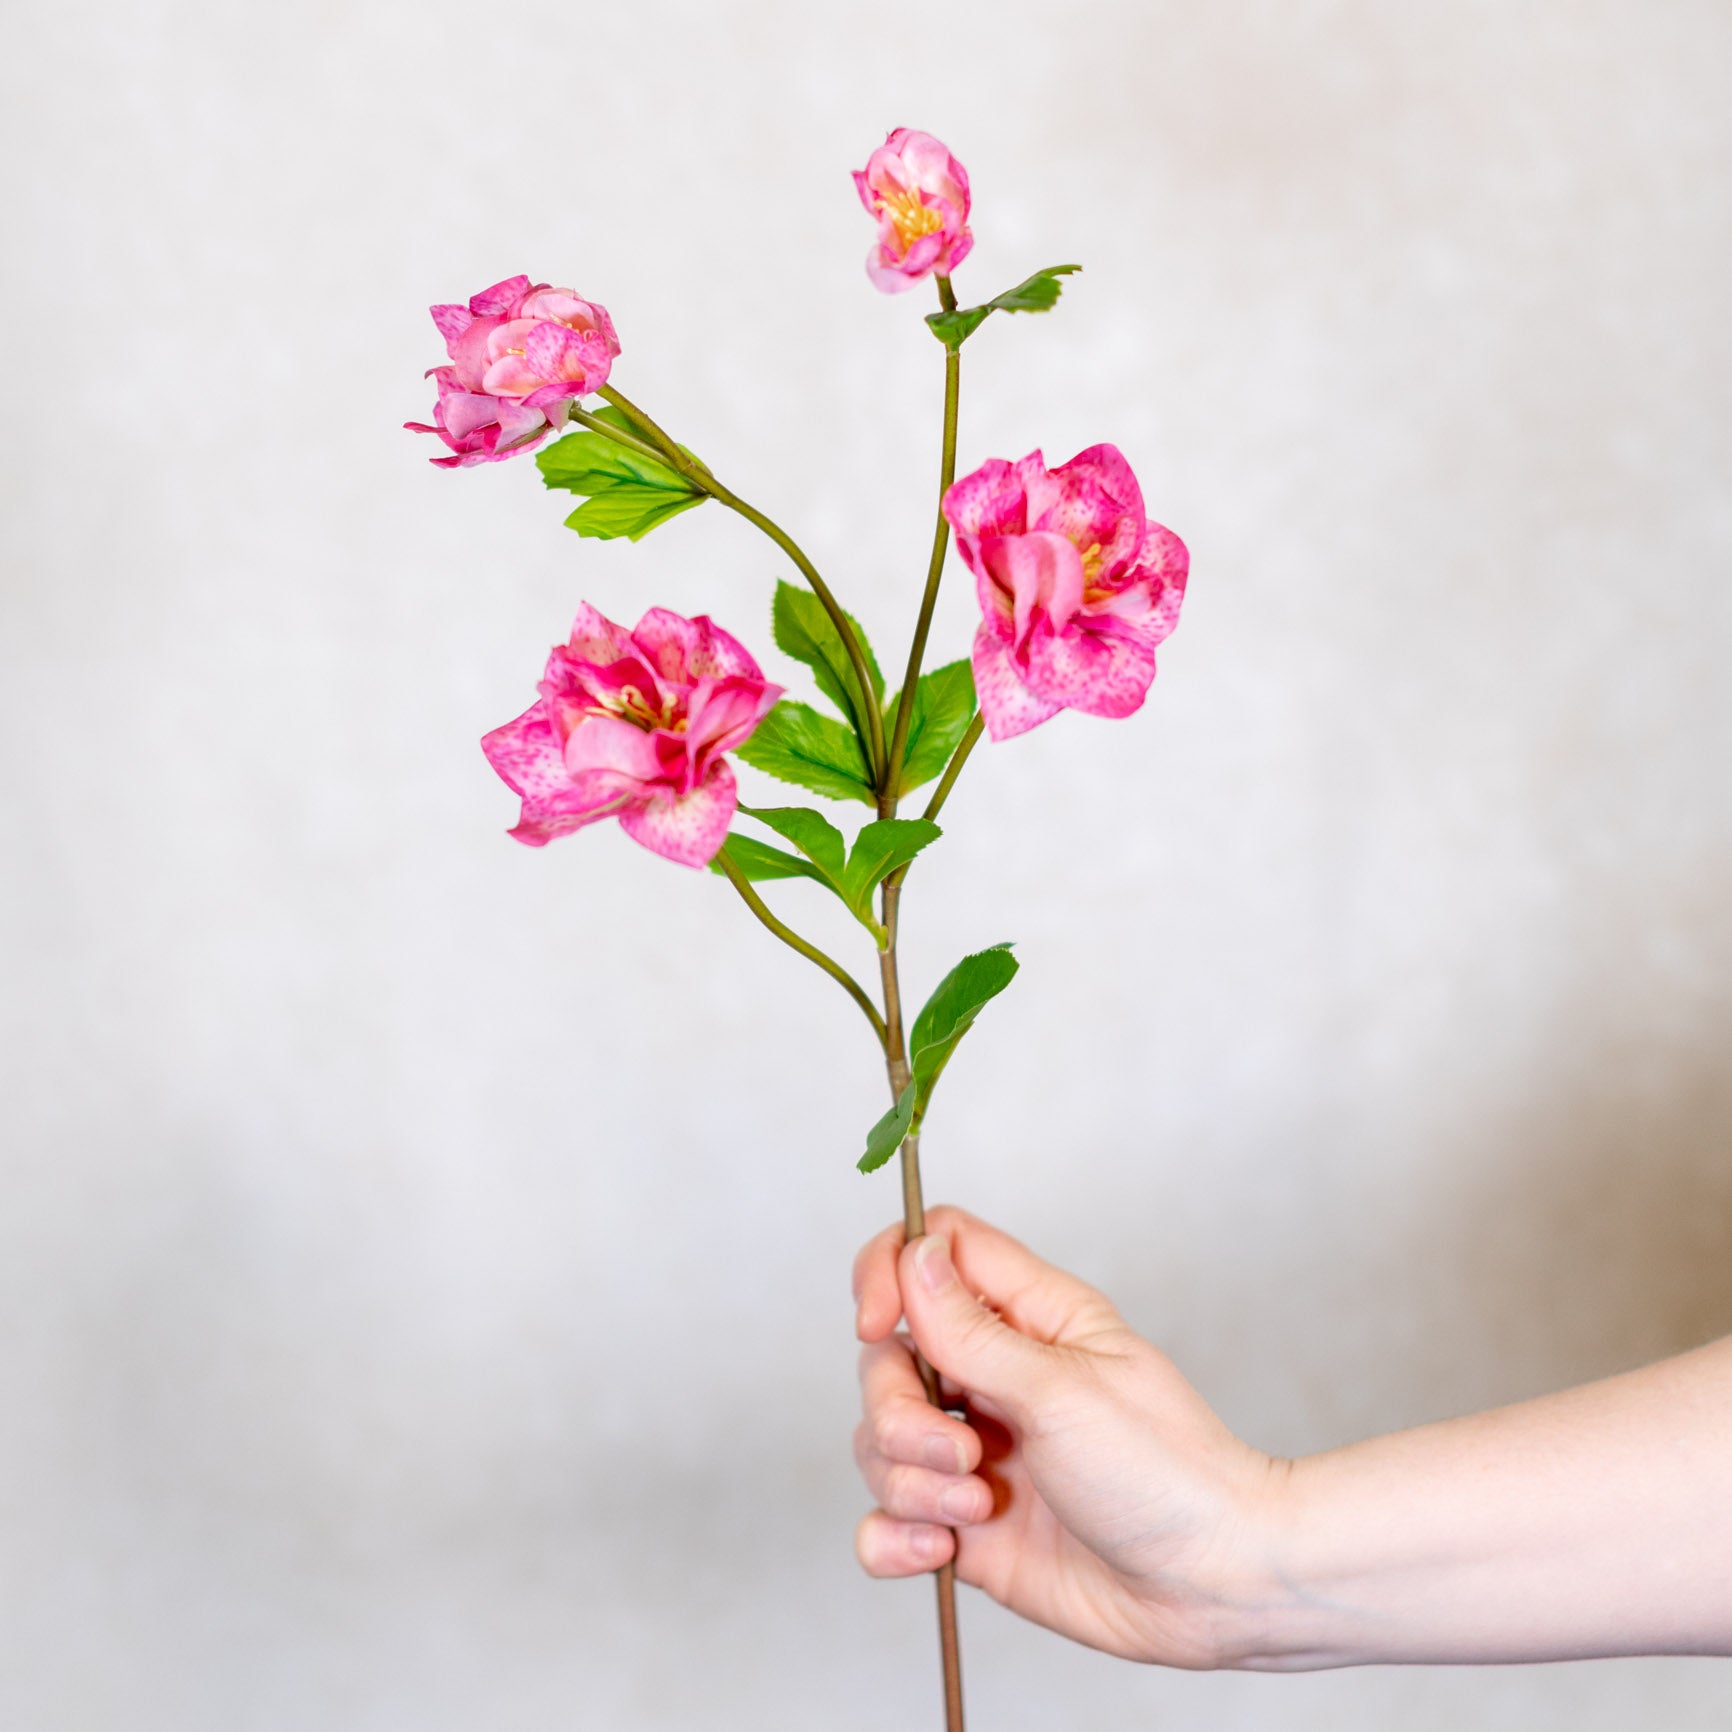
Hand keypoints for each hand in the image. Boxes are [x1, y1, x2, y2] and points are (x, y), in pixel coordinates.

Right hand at [851, 1206, 1284, 1667]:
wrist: (1211, 1588)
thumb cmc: (1166, 1471)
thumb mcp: (1062, 1391)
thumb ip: (972, 1332)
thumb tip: (914, 1255)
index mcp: (1029, 1316)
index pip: (931, 1249)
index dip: (890, 1271)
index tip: (878, 1324)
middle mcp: (994, 1376)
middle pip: (887, 1357)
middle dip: (899, 1412)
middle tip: (959, 1453)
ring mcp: (976, 1452)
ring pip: (879, 1440)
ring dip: (908, 1481)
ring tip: (975, 1509)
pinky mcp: (965, 1525)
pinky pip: (886, 1520)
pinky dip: (893, 1538)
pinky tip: (939, 1551)